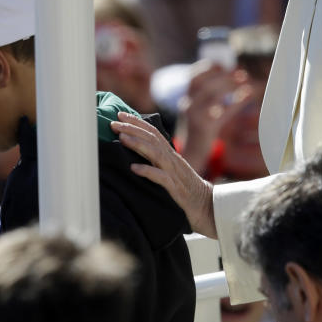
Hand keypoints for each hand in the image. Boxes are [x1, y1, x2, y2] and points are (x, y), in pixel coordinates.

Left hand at [112, 111, 216, 237]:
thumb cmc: (186, 189)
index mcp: (170, 154)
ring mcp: (174, 173)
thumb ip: (157, 158)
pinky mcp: (176, 188)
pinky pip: (161, 178)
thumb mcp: (171, 169)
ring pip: (155, 153)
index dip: (137, 122)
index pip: (153, 132)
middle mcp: (172, 159)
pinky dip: (147, 171)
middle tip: (113, 123)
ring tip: (121, 138)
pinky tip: (134, 168)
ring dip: (137, 144)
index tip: (120, 115)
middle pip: (152, 139)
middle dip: (132, 129)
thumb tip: (136, 148)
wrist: (208, 206)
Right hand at [177, 62, 241, 171]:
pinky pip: (223, 112)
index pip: (193, 77)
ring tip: (245, 81)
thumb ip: (207, 98)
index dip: (208, 68)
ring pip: (212, 96)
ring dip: (230, 85)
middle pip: (205, 84)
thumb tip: (229, 78)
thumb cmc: (198, 132)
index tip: (224, 65)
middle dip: (224, 76)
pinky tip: (248, 96)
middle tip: (242, 73)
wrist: (189, 156)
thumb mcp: (197, 112)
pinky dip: (237, 102)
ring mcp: (195, 117)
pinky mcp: (206, 128)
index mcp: (185, 100)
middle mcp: (187, 106)